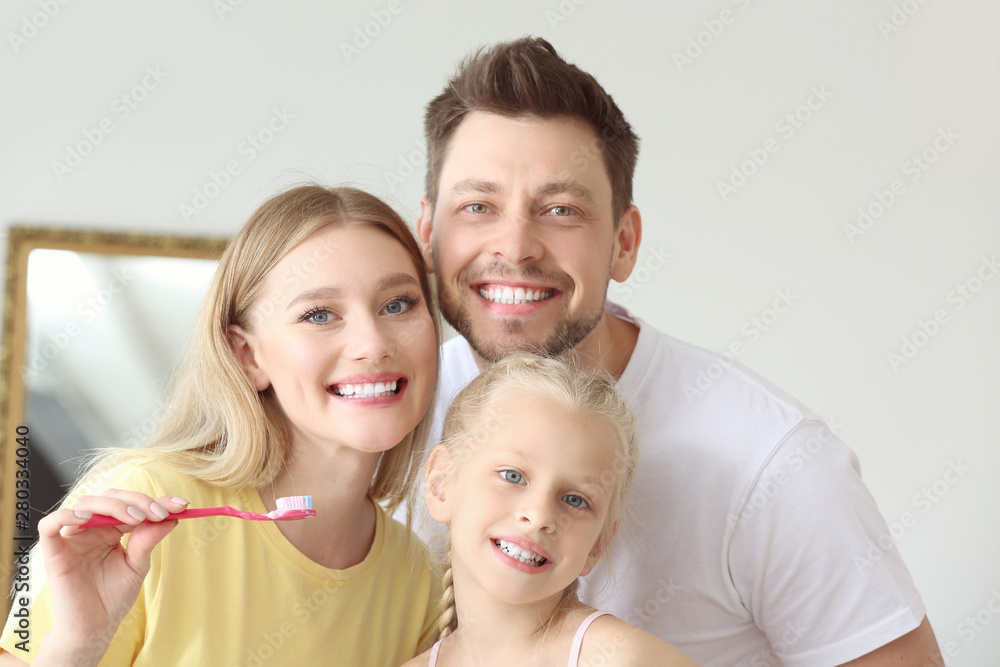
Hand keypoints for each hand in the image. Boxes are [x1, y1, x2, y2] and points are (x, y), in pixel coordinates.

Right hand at [32, 490, 188, 664]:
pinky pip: (49, 526)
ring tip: (134, 519)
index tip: (182, 505)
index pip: (132, 504)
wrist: (95, 628)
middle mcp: (92, 529)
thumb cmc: (114, 597)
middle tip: (157, 513)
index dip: (157, 501)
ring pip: (85, 504)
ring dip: (113, 506)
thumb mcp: (138, 565)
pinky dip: (65, 516)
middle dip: (137, 501)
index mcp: (112, 530)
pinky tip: (86, 519)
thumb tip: (171, 516)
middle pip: (110, 498)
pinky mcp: (54, 553)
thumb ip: (148, 540)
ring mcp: (73, 539)